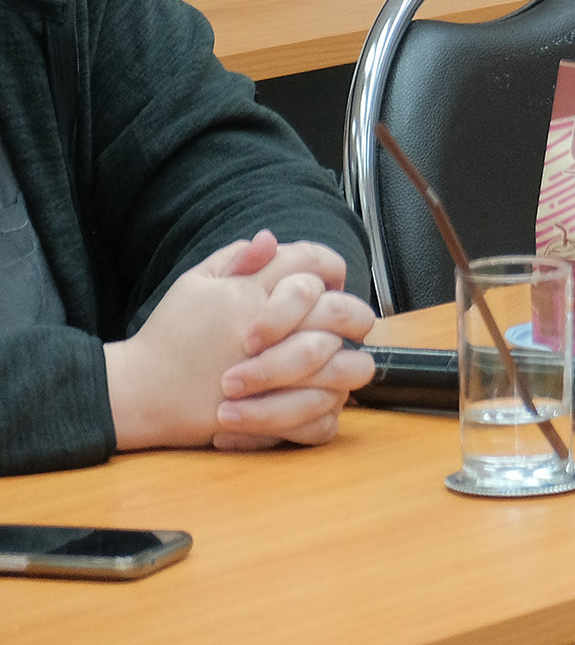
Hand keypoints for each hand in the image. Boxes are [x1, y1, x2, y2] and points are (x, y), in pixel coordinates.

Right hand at [106, 231, 376, 452]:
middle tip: (347, 323)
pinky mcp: (264, 419)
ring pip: (343, 367)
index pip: (311, 263)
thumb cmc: (167, 336)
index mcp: (249, 294)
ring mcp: (270, 378)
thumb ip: (237, 256)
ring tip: (339, 362)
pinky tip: (319, 398)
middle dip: (354, 314)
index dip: (330, 265)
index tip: (330, 280)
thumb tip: (273, 239)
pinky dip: (326, 411)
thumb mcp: (194, 284)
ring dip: (348, 364)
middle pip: (341, 312)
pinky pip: (320, 420)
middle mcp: (266, 333)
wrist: (135, 393)